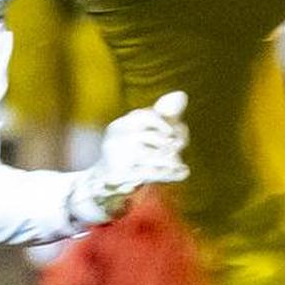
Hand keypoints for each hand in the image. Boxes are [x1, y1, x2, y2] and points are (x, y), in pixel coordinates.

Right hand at [67, 91, 188, 224]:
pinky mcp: (120, 177)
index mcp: (119, 126)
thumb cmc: (127, 157)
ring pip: (151, 155)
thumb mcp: (141, 135)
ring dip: (170, 159)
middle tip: (181, 145)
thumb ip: (162, 117)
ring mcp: (116, 158)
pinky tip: (183, 172)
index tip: (174, 131)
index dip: (162, 122)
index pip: (143, 116)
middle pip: (149, 136)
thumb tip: (181, 95)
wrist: (100, 188)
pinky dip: (169, 172)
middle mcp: (115, 139)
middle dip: (168, 142)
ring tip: (181, 162)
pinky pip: (150, 173)